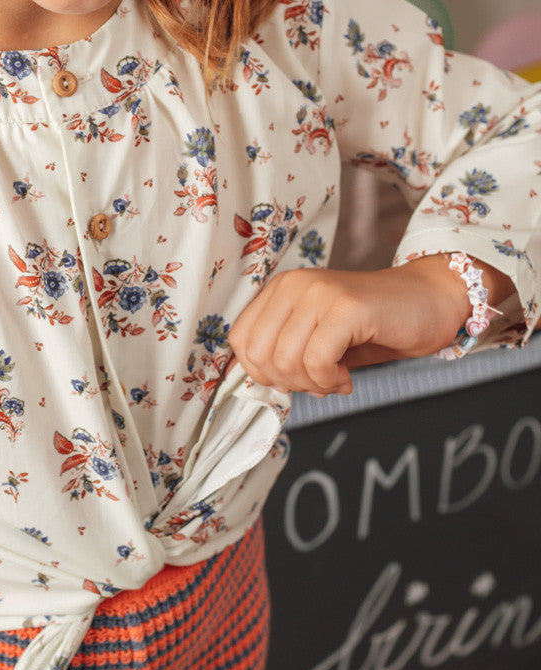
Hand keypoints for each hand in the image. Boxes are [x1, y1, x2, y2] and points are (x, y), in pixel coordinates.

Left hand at [226, 256, 491, 397]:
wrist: (429, 301)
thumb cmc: (373, 326)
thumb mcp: (316, 337)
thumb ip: (283, 353)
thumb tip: (255, 384)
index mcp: (280, 290)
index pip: (240, 340)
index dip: (263, 373)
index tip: (294, 378)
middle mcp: (294, 285)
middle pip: (259, 355)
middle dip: (287, 382)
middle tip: (318, 381)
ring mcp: (319, 293)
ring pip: (286, 361)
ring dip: (312, 384)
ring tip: (335, 378)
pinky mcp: (346, 308)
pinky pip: (316, 361)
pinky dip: (329, 381)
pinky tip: (346, 378)